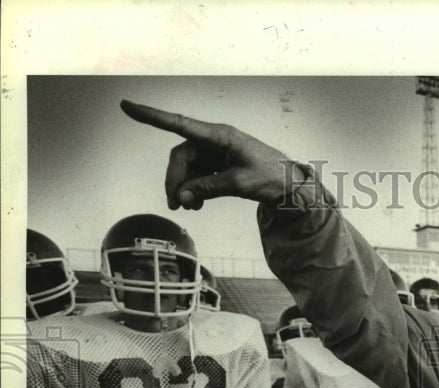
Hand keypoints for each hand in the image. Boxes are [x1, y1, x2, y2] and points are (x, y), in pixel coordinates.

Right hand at [120, 100, 295, 208]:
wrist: (289, 184)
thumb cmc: (270, 175)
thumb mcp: (239, 183)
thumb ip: (209, 188)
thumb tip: (184, 196)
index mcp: (219, 135)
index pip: (179, 124)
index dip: (151, 116)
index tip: (127, 106)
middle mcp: (214, 141)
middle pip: (181, 156)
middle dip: (175, 180)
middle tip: (176, 204)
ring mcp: (215, 153)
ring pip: (187, 169)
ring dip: (184, 188)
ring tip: (189, 208)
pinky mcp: (217, 165)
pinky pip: (197, 175)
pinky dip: (194, 190)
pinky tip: (196, 205)